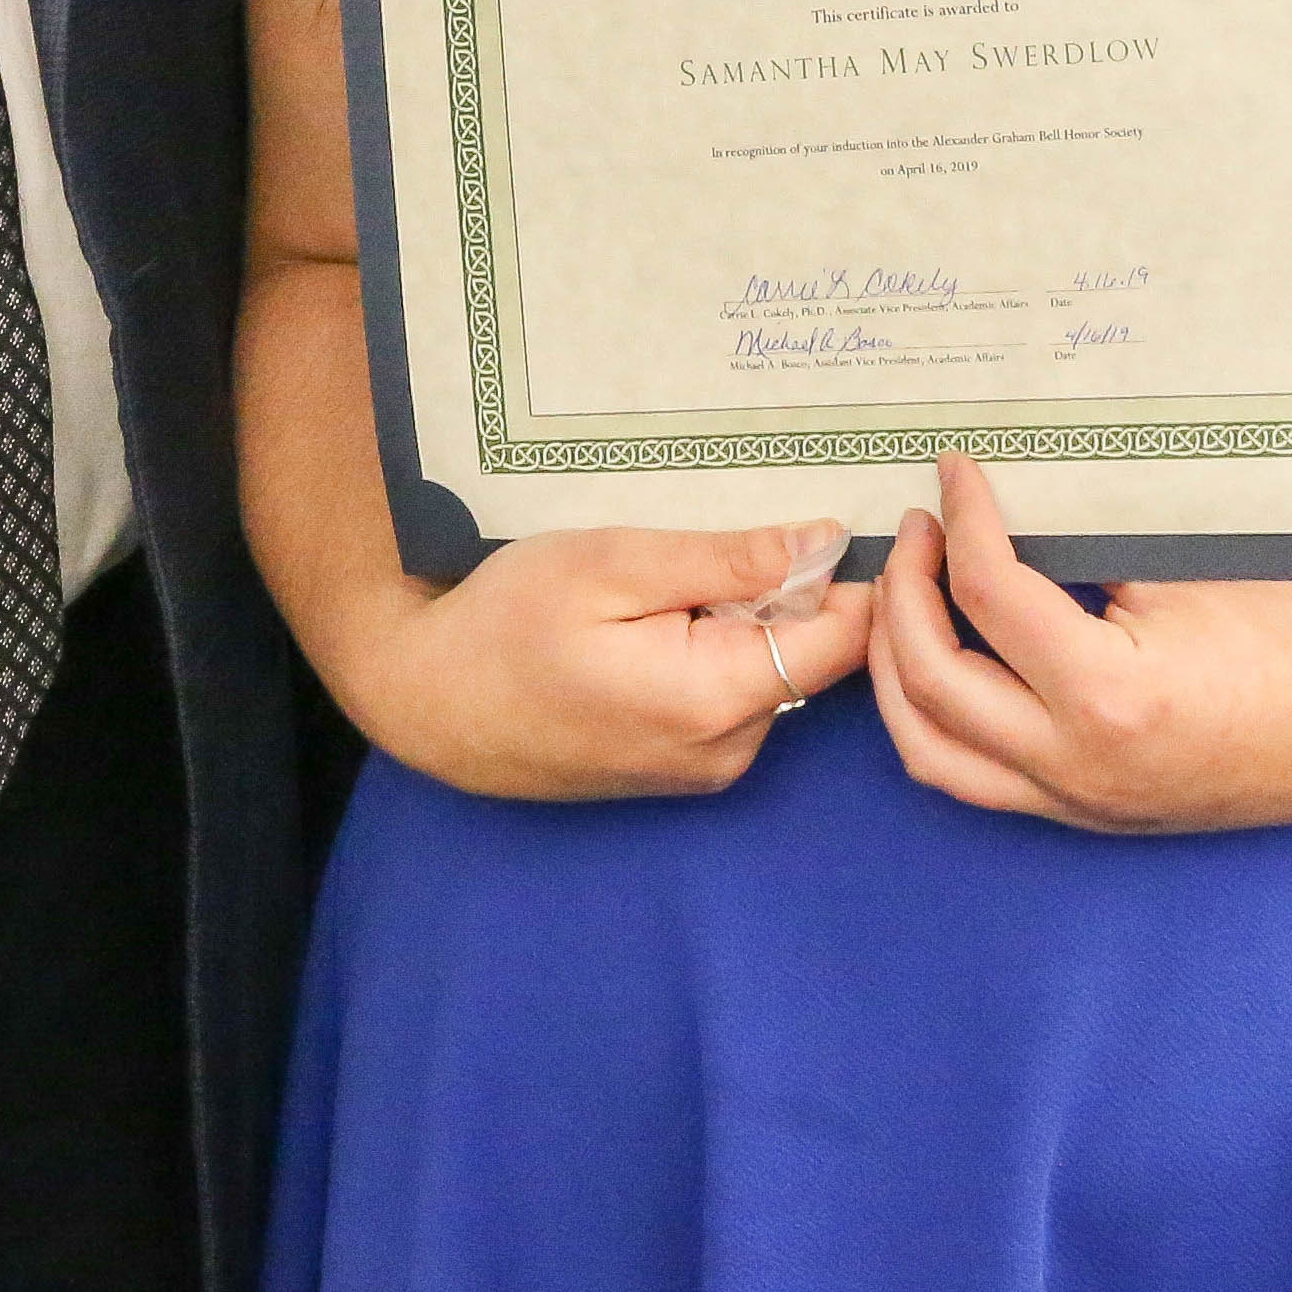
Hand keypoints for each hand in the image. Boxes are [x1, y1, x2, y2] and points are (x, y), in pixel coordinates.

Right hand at [331, 518, 870, 800]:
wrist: (429, 703)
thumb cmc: (508, 621)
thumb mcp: (614, 564)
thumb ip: (727, 561)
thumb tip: (826, 543)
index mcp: (717, 699)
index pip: (845, 639)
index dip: (862, 575)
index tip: (862, 517)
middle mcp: (727, 752)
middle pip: (813, 658)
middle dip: (794, 595)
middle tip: (734, 537)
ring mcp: (703, 772)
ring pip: (775, 677)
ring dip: (752, 624)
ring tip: (680, 581)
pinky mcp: (680, 774)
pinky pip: (736, 701)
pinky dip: (721, 654)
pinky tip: (660, 624)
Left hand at [870, 455, 1291, 831]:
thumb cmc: (1290, 632)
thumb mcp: (1180, 569)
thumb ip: (1079, 551)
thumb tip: (993, 509)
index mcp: (1109, 698)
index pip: (989, 596)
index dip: (962, 520)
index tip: (953, 472)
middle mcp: (1078, 768)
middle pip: (931, 681)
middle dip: (902, 594)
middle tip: (918, 531)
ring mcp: (1079, 804)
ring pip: (931, 752)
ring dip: (899, 670)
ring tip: (905, 599)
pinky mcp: (1086, 816)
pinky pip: (975, 777)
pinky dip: (938, 719)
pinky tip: (943, 660)